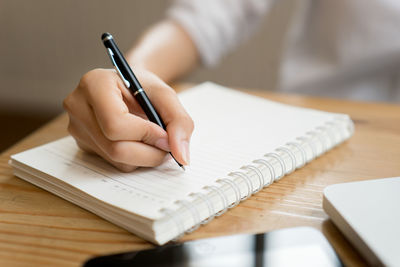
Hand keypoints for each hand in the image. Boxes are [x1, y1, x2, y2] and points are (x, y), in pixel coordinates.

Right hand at [63, 68, 193, 171]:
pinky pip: (113, 164)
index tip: (166, 135)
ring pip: (116, 160)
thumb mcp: (166, 95)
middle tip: (167, 146)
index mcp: (94, 83)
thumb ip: (179, 121)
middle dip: (149, 152)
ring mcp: (77, 128)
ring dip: (144, 157)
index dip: (146, 134)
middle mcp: (78, 106)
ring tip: (153, 139)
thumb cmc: (144, 87)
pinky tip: (139, 142)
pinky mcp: (83, 145)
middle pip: (115, 148)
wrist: (128, 88)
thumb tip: (182, 157)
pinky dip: (134, 159)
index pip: (115, 123)